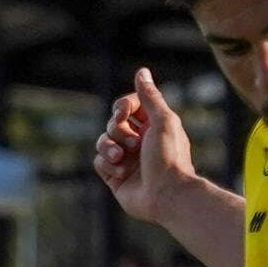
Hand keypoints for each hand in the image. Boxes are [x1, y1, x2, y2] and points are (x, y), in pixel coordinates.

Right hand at [90, 69, 199, 223]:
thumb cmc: (169, 157)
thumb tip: (142, 71)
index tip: (122, 113)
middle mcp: (139, 142)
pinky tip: (122, 174)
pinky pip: (98, 162)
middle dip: (117, 131)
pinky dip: (107, 165)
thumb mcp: (163, 121)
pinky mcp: (115, 177)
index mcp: (152, 127)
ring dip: (109, 148)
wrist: (166, 195)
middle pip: (112, 124)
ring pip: (102, 142)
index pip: (127, 106)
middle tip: (132, 144)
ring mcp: (127, 160)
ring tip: (121, 158)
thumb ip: (150, 97)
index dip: (122, 107)